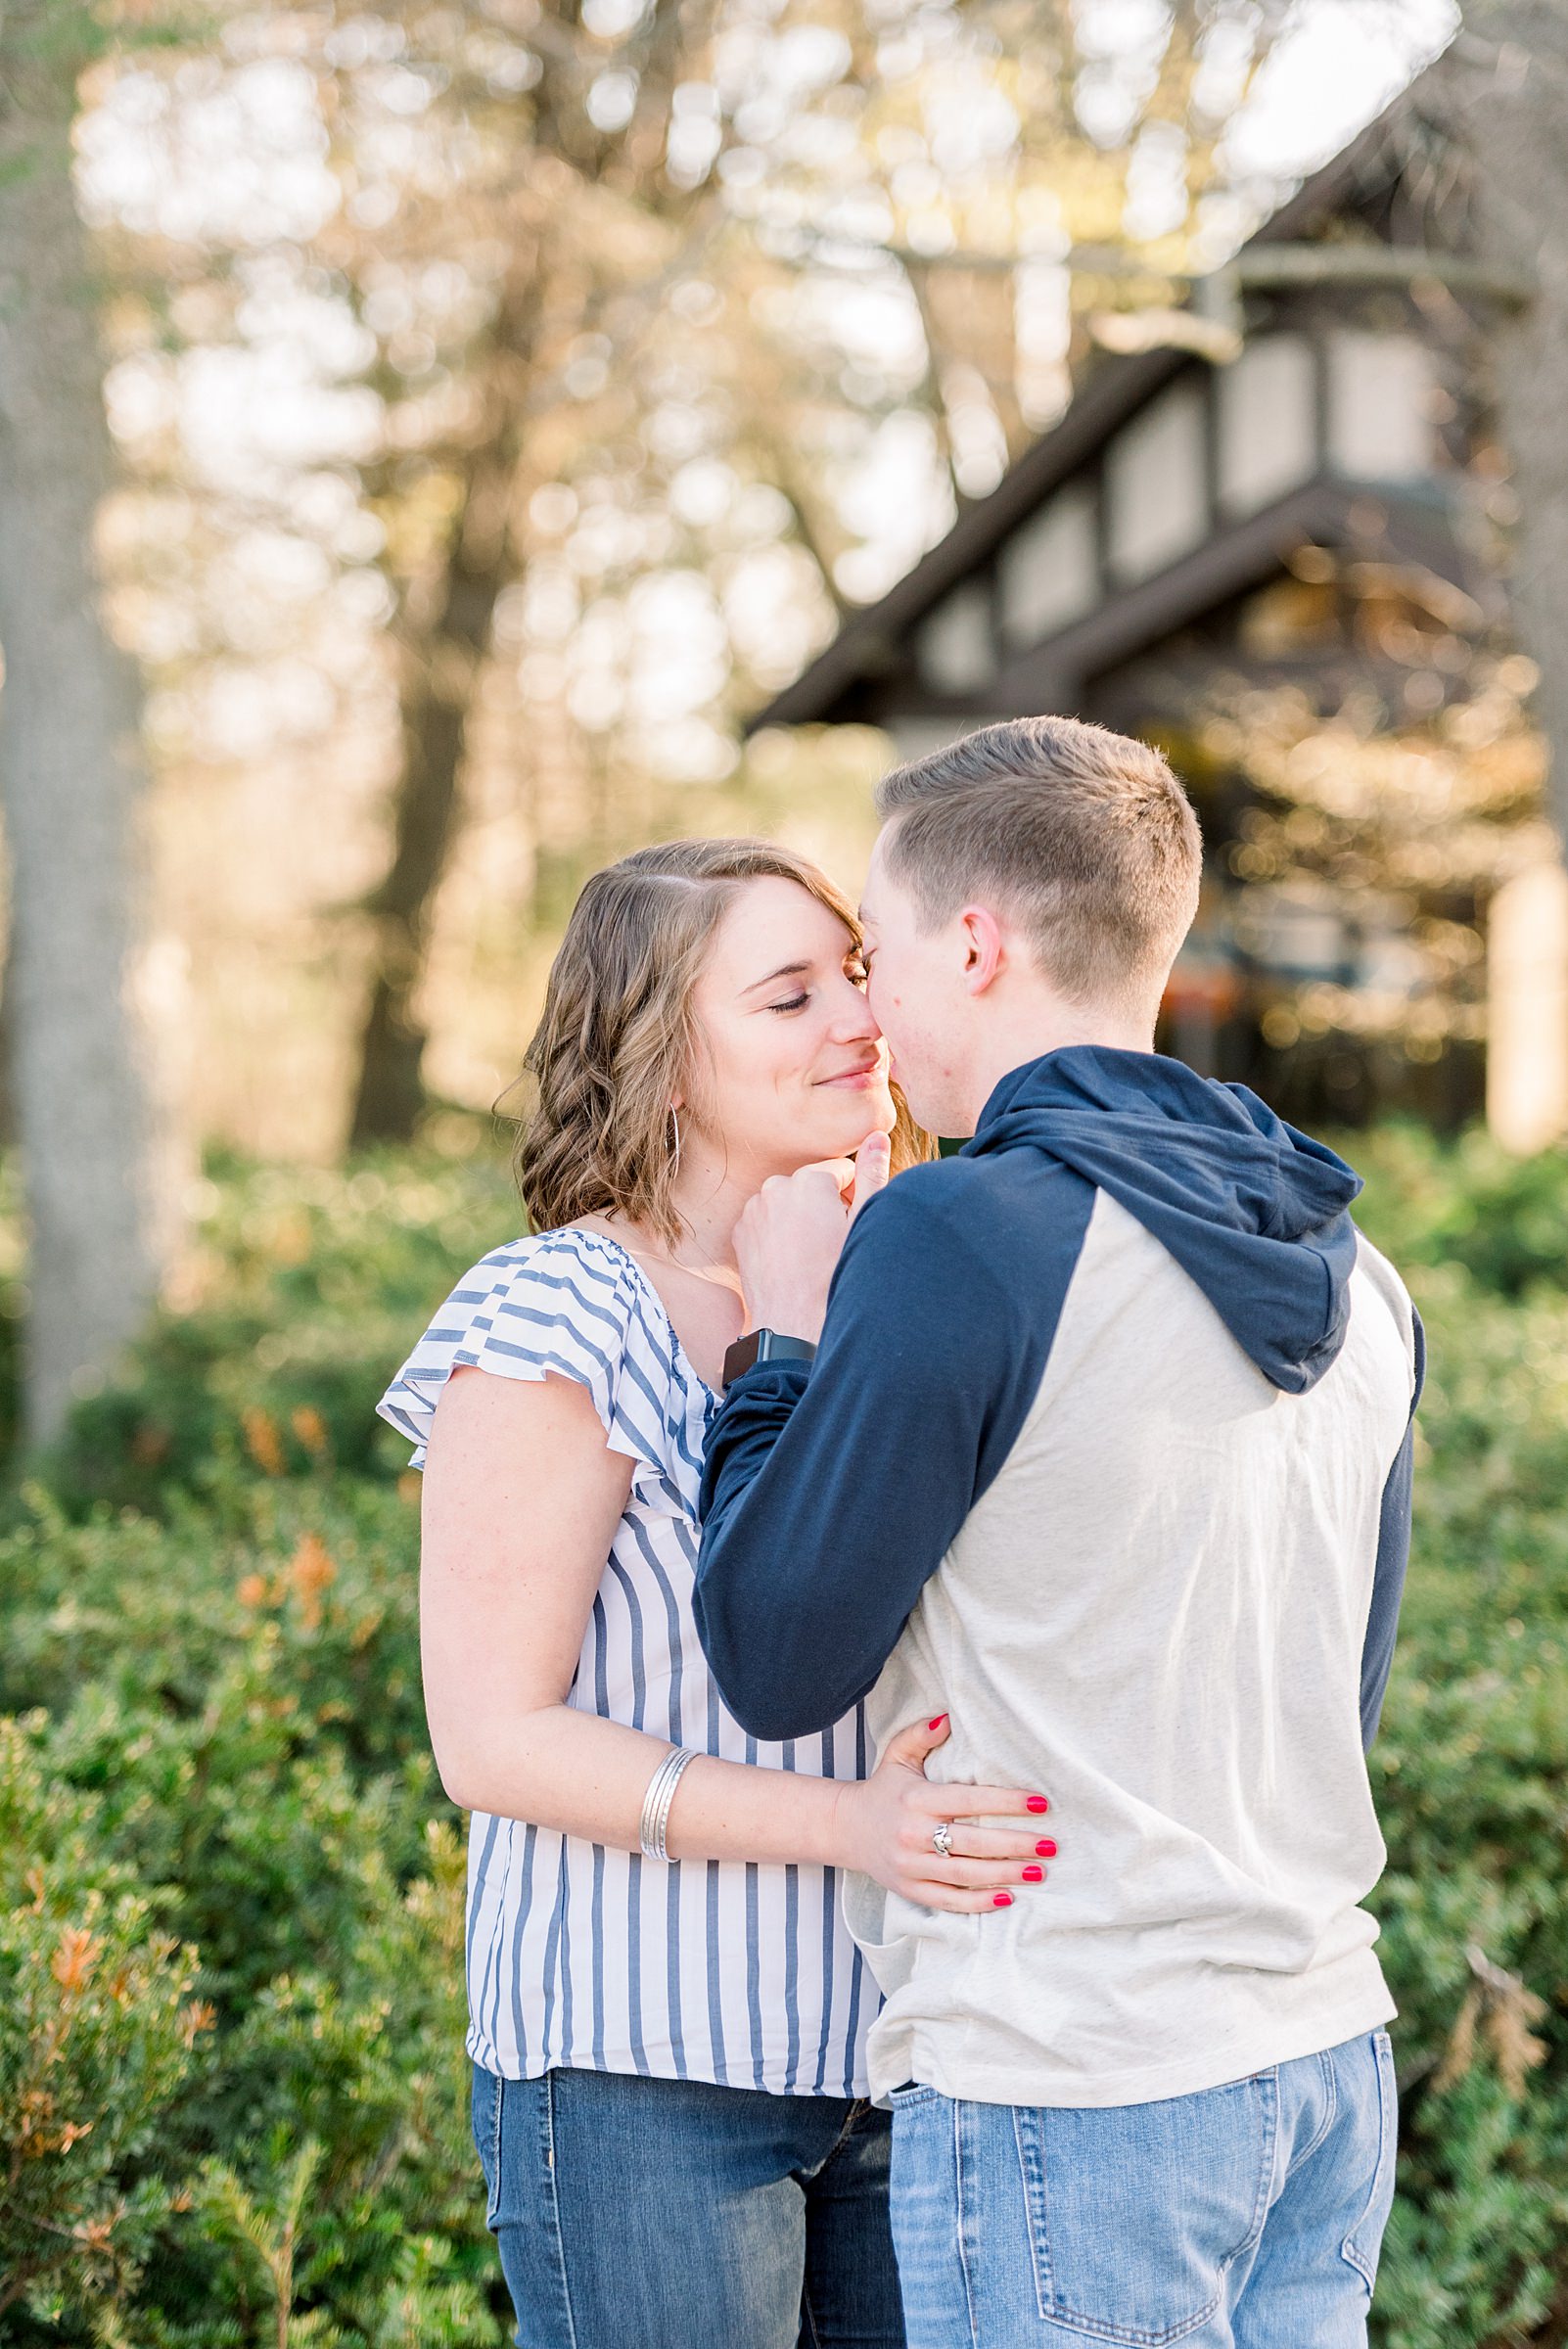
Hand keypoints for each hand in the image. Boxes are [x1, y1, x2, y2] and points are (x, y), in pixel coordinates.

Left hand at [733, 1132, 890, 1342]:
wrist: (795, 1325)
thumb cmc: (836, 1277)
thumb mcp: (864, 1225)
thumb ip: (873, 1174)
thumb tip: (879, 1135)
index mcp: (809, 1181)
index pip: (841, 1173)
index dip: (853, 1198)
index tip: (851, 1226)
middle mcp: (774, 1187)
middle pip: (812, 1186)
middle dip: (825, 1206)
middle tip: (833, 1243)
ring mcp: (752, 1210)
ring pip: (787, 1203)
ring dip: (801, 1218)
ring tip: (811, 1255)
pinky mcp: (740, 1233)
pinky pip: (766, 1221)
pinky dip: (778, 1233)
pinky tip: (790, 1260)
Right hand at [828, 1714, 1053, 1914]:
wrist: (843, 1828)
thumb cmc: (883, 1790)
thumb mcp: (897, 1756)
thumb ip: (920, 1735)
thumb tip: (948, 1717)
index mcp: (917, 1799)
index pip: (969, 1800)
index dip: (1006, 1803)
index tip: (1040, 1804)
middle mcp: (914, 1834)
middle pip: (973, 1843)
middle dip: (1016, 1845)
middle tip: (1050, 1845)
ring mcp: (911, 1866)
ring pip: (965, 1875)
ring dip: (1006, 1874)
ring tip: (1039, 1871)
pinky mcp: (909, 1890)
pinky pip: (949, 1901)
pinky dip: (978, 1903)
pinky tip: (1008, 1897)